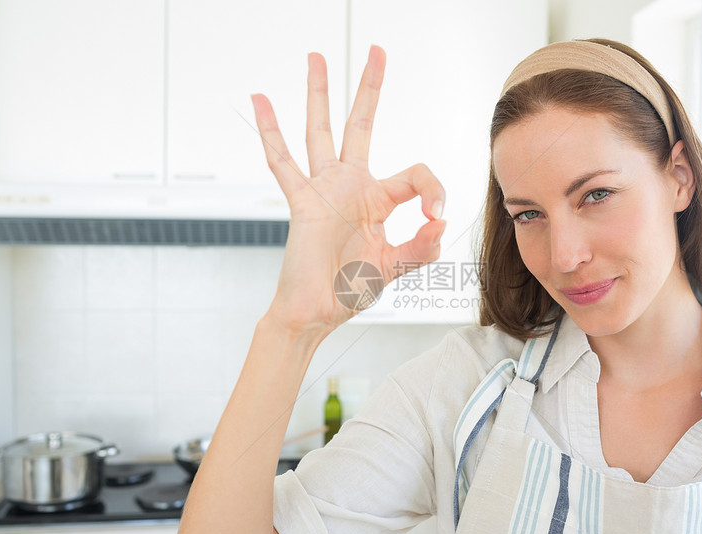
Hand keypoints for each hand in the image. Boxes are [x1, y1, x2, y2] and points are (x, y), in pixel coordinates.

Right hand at [251, 46, 445, 335]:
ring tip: (317, 57)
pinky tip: (261, 101)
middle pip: (360, 125)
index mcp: (379, 200)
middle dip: (369, 88)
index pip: (414, 173)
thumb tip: (440, 221)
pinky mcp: (301, 202)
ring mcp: (324, 190)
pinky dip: (270, 131)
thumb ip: (422, 247)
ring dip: (319, 94)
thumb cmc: (351, 291)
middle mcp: (352, 187)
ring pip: (320, 131)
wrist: (317, 313)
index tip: (436, 215)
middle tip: (376, 52)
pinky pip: (282, 162)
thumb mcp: (396, 267)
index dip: (432, 189)